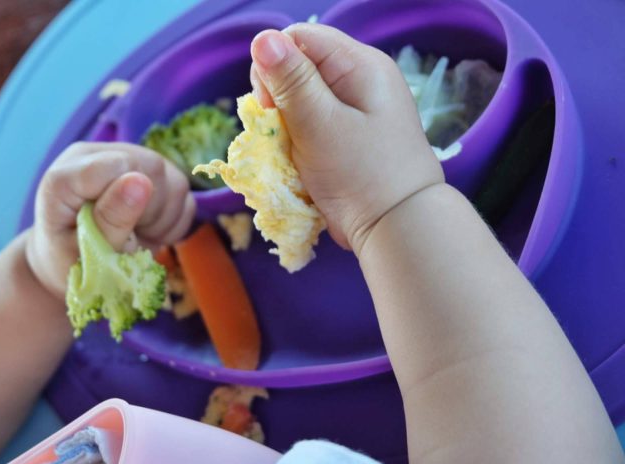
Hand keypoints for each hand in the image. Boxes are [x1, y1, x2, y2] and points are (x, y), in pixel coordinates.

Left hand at [26, 142, 194, 298]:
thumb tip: (140, 181)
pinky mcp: (150, 170)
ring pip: (175, 180)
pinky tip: (148, 229)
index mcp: (65, 175)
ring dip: (163, 219)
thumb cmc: (71, 262)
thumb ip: (110, 220)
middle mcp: (95, 156)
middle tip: (128, 240)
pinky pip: (183, 192)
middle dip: (149, 212)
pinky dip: (174, 220)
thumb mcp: (85, 254)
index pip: (117, 165)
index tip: (120, 233)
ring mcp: (126, 159)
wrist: (75, 263)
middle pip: (152, 167)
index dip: (130, 201)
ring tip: (136, 236)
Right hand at [249, 23, 443, 250]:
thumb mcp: (320, 125)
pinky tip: (303, 161)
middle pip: (299, 68)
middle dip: (279, 99)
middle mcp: (360, 80)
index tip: (268, 106)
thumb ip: (291, 82)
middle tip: (283, 134)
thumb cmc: (361, 175)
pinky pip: (311, 125)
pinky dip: (299, 141)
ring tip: (296, 152)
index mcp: (360, 65)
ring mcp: (356, 110)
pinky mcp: (349, 137)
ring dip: (287, 125)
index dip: (273, 66)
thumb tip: (263, 38)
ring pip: (301, 100)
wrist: (398, 229)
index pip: (300, 39)